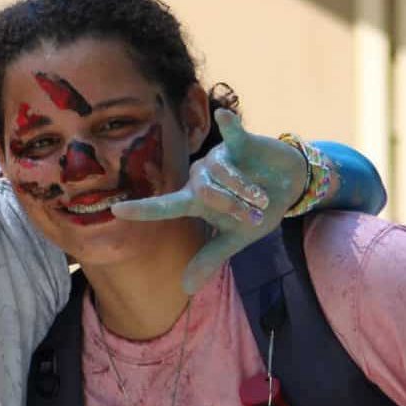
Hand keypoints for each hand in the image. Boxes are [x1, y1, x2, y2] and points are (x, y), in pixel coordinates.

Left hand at [109, 108, 306, 292]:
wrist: (289, 187)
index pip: (164, 207)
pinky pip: (232, 134)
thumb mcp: (236, 238)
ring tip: (262, 196)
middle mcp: (200, 177)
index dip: (142, 209)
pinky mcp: (240, 143)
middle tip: (255, 213)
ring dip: (246, 190)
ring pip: (223, 174)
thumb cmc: (257, 210)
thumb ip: (211, 257)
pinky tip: (224, 117)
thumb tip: (185, 288)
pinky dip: (229, 126)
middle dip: (232, 206)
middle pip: (205, 192)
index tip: (116, 210)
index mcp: (195, 201)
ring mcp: (218, 158)